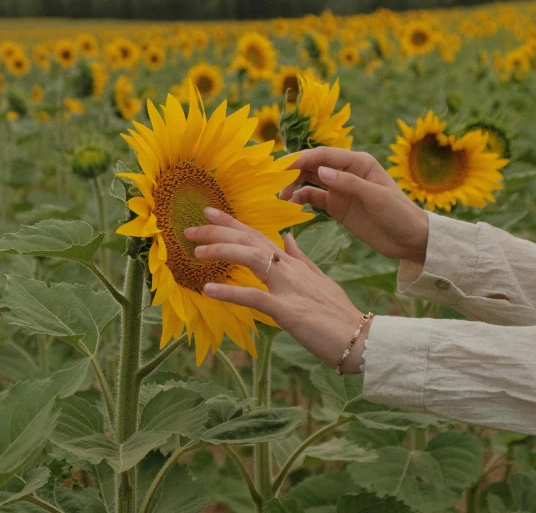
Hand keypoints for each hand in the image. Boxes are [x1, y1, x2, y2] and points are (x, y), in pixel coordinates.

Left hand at [185, 208, 370, 373]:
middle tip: (190, 229)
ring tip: (196, 252)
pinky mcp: (289, 311)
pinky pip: (256, 298)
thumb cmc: (338, 313)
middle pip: (250, 241)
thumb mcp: (319, 279)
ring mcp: (289, 288)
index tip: (208, 213)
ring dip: (222, 252)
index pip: (258, 236)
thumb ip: (301, 258)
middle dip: (218, 231)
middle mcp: (289, 269)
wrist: (361, 338)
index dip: (232, 223)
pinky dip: (231, 293)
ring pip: (252, 259)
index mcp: (293, 264)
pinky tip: (209, 289)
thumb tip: (287, 238)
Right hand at [279, 147, 428, 264]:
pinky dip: (301, 199)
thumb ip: (349, 184)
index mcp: (358, 163)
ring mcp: (340, 189)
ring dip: (294, 185)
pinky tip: (290, 204)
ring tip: (281, 196)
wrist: (410, 239)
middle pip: (313, 165)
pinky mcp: (337, 206)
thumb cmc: (399, 213)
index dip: (303, 158)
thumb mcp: (376, 197)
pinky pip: (314, 198)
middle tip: (276, 183)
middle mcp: (346, 172)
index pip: (324, 155)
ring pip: (310, 180)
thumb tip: (321, 171)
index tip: (283, 168)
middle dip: (293, 171)